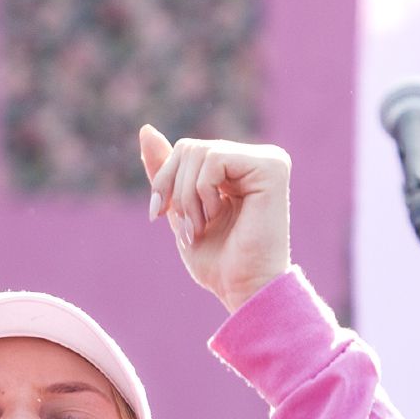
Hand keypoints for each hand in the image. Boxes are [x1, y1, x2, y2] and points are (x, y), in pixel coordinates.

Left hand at [139, 125, 291, 312]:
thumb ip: (167, 171)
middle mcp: (255, 160)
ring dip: (188, 197)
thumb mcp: (180, 210)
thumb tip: (146, 130)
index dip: (163, 180)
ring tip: (202, 227)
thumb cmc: (218, 261)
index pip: (185, 151)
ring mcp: (268, 160)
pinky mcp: (273, 167)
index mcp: (237, 169)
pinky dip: (204, 192)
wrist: (244, 289)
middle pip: (189, 147)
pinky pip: (215, 159)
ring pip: (199, 152)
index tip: (157, 215)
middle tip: (187, 228)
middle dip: (174, 190)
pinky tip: (219, 215)